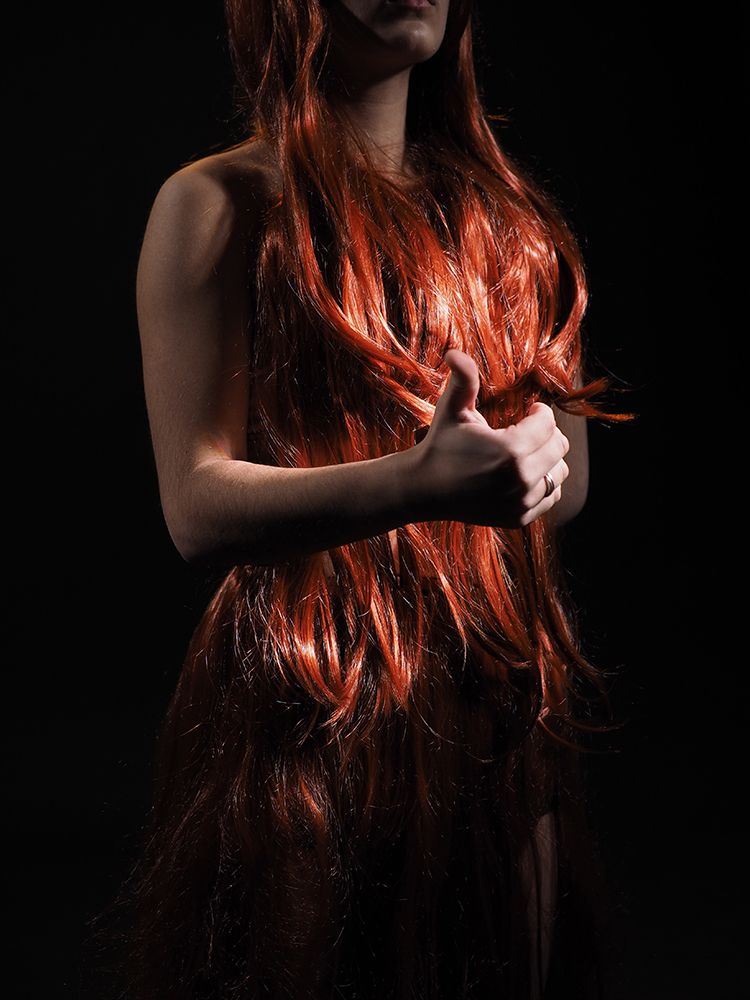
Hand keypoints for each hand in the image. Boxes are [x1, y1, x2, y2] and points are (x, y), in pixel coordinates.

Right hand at [410, 350, 568, 526]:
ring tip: (527, 453)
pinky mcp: (520, 517)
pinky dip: (543, 484)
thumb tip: (454, 352)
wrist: (424, 489)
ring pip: (559, 473)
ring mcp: (522, 501)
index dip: (539, 413)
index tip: (529, 412)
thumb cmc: (440, 445)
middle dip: (546, 434)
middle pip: (559, 447)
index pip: (548, 423)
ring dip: (548, 460)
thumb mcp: (451, 410)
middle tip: (527, 431)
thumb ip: (462, 380)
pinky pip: (551, 496)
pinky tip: (523, 474)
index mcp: (511, 449)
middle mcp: (521, 478)